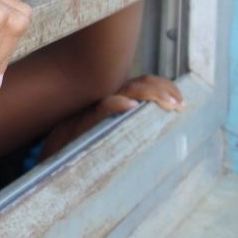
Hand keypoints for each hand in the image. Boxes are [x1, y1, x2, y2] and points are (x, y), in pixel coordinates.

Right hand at [39, 75, 181, 160]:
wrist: (56, 154)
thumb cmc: (86, 144)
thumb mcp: (113, 131)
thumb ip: (131, 123)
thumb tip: (159, 125)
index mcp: (117, 98)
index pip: (143, 82)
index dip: (164, 86)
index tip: (181, 100)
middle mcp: (108, 97)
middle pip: (140, 82)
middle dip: (164, 90)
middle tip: (180, 105)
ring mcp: (97, 107)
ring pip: (127, 91)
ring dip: (151, 94)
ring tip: (168, 104)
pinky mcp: (85, 121)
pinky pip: (103, 107)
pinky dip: (117, 104)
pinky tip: (131, 106)